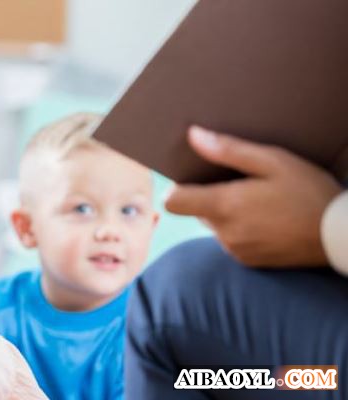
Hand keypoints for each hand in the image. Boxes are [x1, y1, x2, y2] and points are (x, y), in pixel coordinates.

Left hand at [165, 126, 342, 266]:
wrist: (339, 235)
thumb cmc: (309, 192)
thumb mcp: (273, 161)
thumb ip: (228, 150)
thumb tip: (193, 136)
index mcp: (225, 206)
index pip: (173, 201)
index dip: (178, 187)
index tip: (195, 177)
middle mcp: (224, 232)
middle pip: (195, 210)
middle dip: (210, 195)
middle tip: (241, 183)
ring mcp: (235, 249)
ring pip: (214, 225)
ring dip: (227, 212)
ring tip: (260, 200)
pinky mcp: (248, 261)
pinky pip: (231, 240)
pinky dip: (241, 228)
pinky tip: (266, 218)